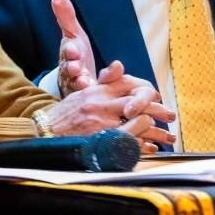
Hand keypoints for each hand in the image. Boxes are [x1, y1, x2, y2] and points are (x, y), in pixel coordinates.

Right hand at [44, 60, 176, 151]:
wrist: (44, 132)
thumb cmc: (67, 113)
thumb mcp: (83, 91)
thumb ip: (105, 81)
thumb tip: (120, 65)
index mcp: (99, 90)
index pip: (131, 84)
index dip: (147, 91)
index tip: (157, 98)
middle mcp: (102, 104)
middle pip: (140, 103)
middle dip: (159, 110)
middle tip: (170, 117)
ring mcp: (102, 123)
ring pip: (139, 124)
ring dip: (157, 132)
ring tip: (168, 137)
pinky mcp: (101, 141)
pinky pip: (130, 143)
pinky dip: (143, 146)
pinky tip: (152, 148)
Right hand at [50, 0, 96, 96]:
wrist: (75, 83)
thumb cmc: (77, 57)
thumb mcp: (74, 36)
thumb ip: (67, 18)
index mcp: (69, 56)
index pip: (67, 52)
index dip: (69, 51)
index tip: (73, 49)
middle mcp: (71, 72)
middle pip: (69, 70)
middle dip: (72, 68)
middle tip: (77, 68)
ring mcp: (77, 87)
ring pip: (76, 86)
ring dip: (81, 84)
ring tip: (87, 82)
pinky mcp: (86, 100)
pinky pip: (89, 99)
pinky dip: (94, 95)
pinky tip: (99, 91)